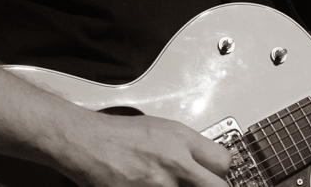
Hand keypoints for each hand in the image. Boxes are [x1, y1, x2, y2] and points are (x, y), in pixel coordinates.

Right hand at [64, 113, 230, 186]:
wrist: (87, 142)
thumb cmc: (120, 134)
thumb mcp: (164, 130)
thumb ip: (188, 148)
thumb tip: (204, 164)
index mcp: (183, 140)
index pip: (223, 163)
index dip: (221, 173)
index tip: (215, 176)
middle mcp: (175, 162)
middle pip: (215, 186)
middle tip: (201, 185)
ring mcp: (159, 184)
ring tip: (164, 182)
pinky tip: (149, 185)